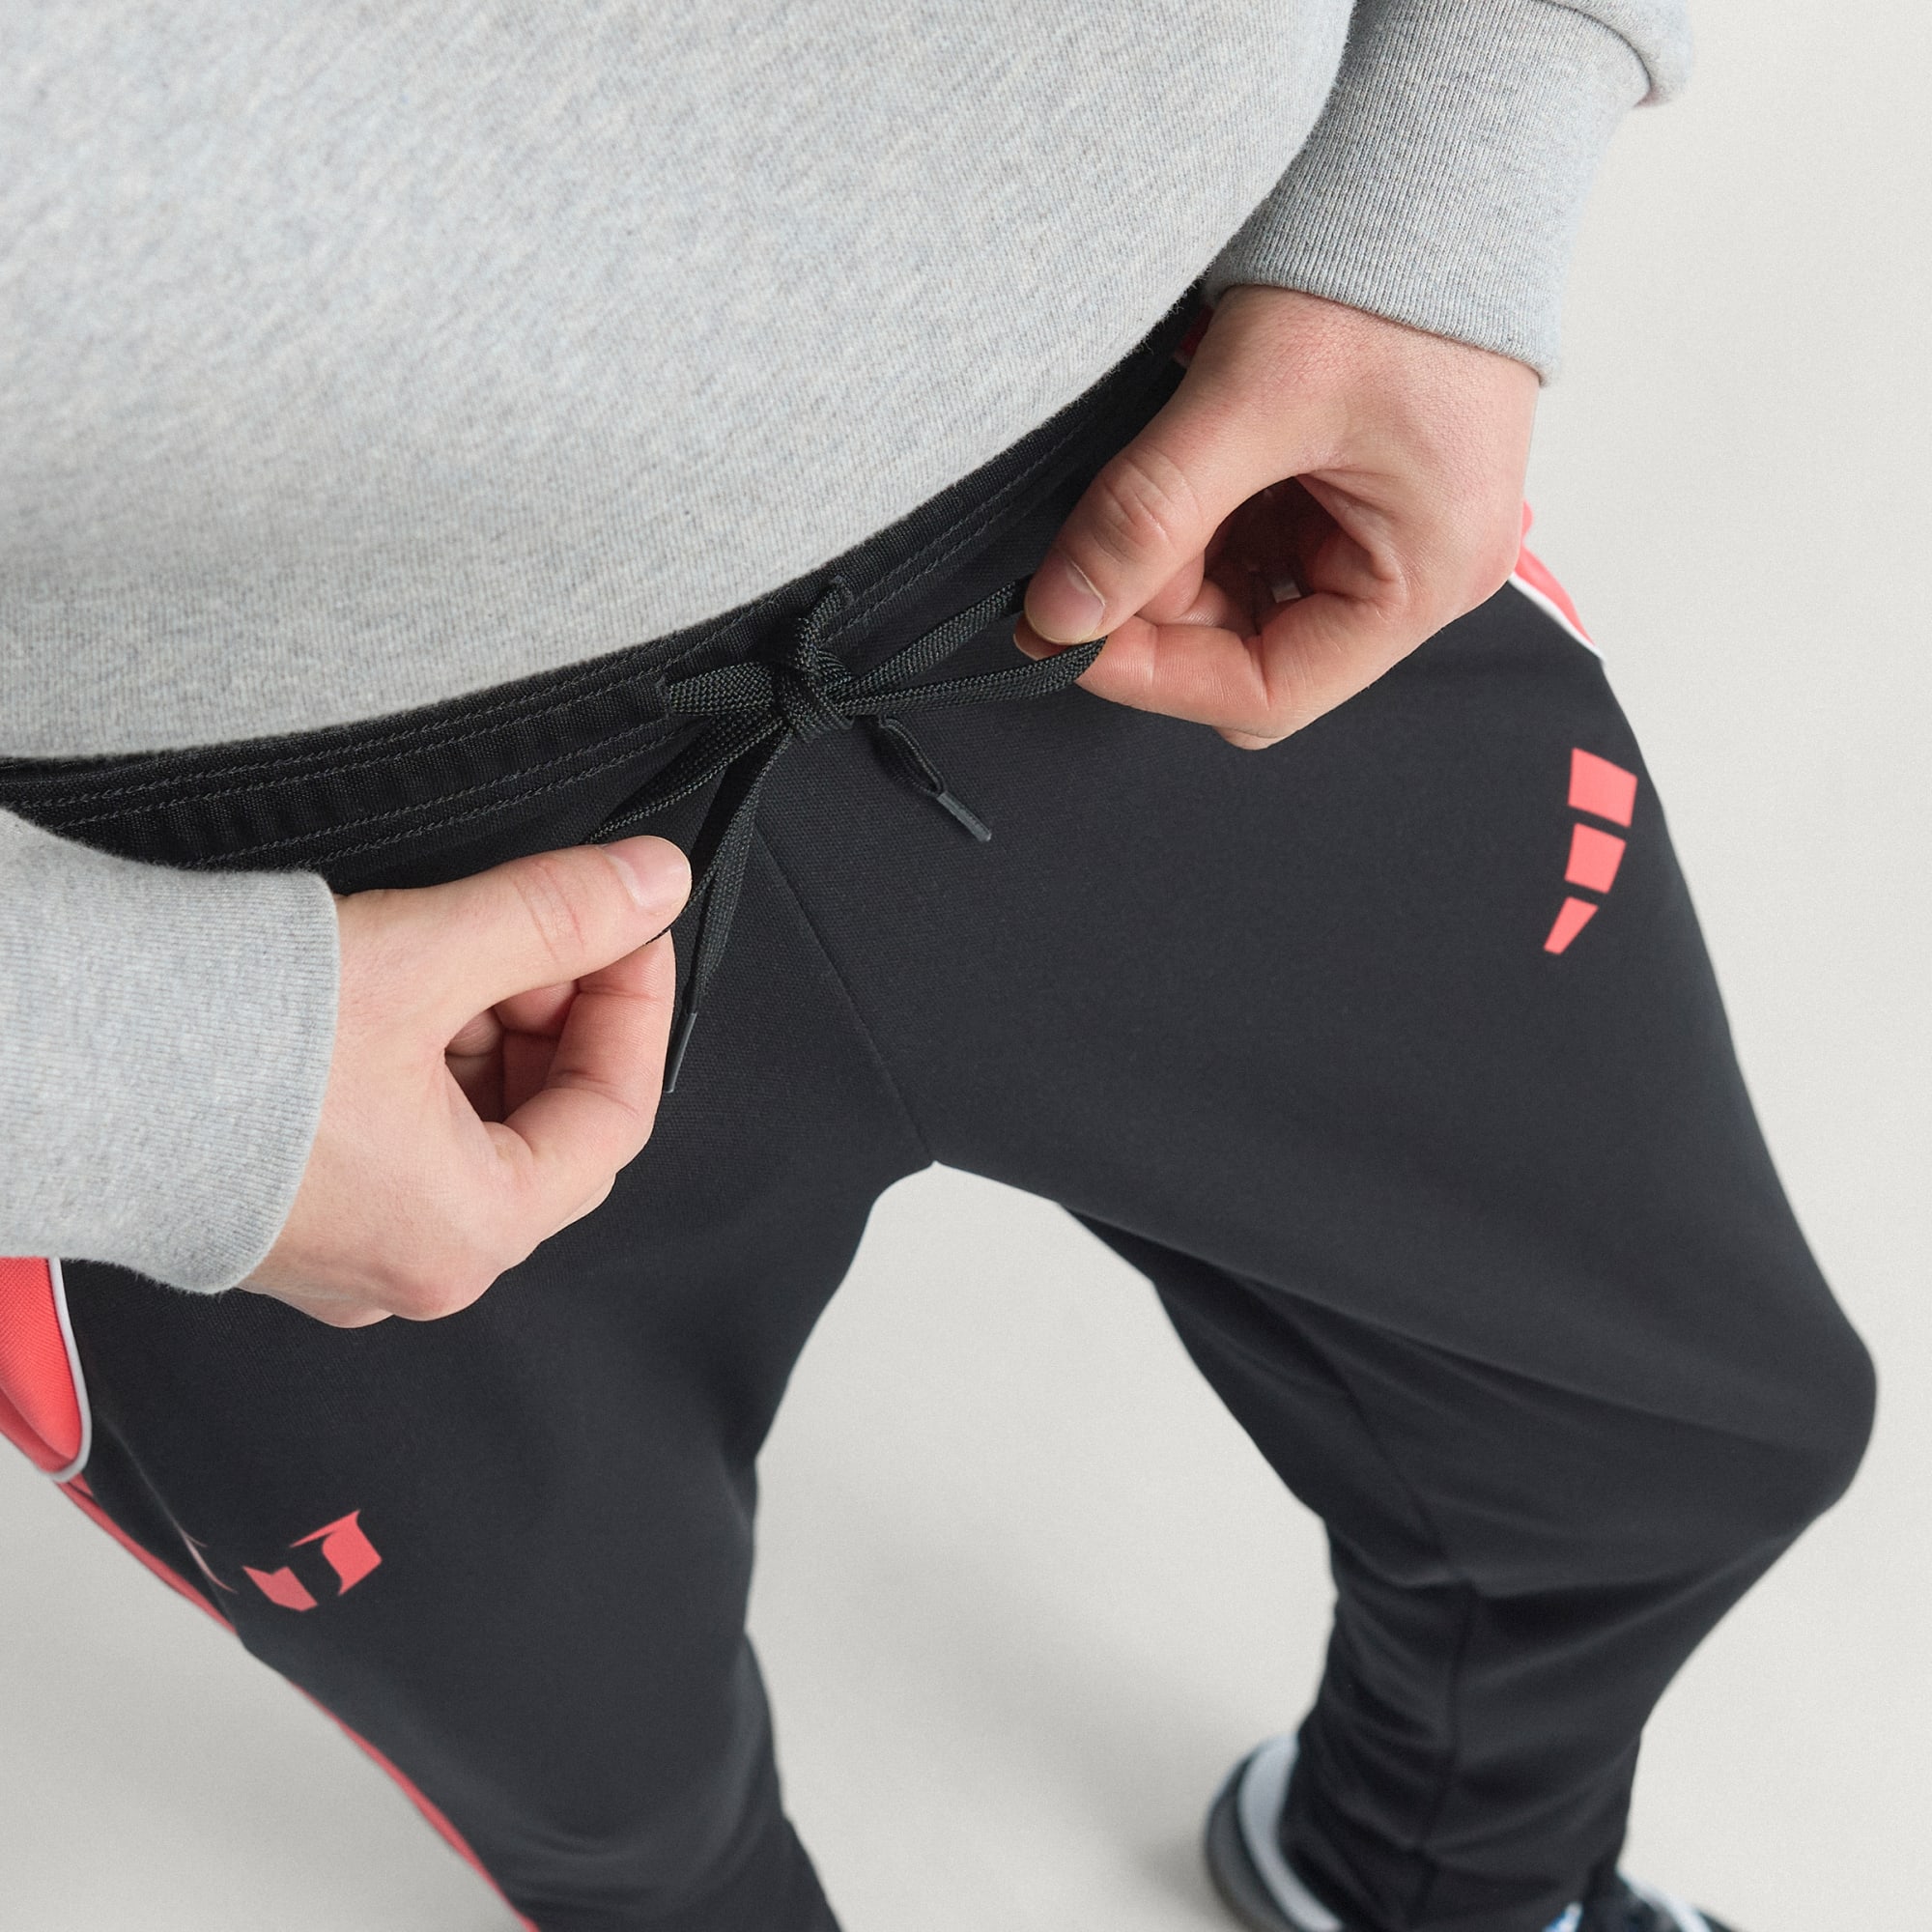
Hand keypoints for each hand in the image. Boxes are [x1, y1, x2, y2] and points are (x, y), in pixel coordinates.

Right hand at [245, 838, 690, 1327]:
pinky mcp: (293, 1215)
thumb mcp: (425, 955)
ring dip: (484, 1029)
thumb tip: (656, 885)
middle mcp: (413, 1269)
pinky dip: (420, 1061)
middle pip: (545, 1127)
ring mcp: (348, 1252)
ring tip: (443, 949)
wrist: (51, 1058)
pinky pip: (402, 1138)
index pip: (615, 1118)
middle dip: (553, 1015)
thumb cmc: (225, 1041)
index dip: (632, 1007)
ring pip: (472, 1128)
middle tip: (535, 928)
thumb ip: (555, 916)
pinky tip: (389, 992)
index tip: (627, 928)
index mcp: (468, 1234)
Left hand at [1018, 286, 1538, 746]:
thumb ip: (1149, 512)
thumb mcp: (1253, 397)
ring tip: (1149, 480)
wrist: (1436, 171)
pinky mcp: (1350, 503)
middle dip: (1162, 607)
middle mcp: (1414, 578)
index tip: (1065, 635)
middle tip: (1095, 539)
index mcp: (1423, 580)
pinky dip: (1197, 528)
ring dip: (1174, 563)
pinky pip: (1252, 550)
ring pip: (1239, 604)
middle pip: (1248, 652)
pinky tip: (1177, 471)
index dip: (1156, 675)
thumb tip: (1060, 614)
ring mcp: (1382, 541)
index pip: (1267, 692)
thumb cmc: (1385, 272)